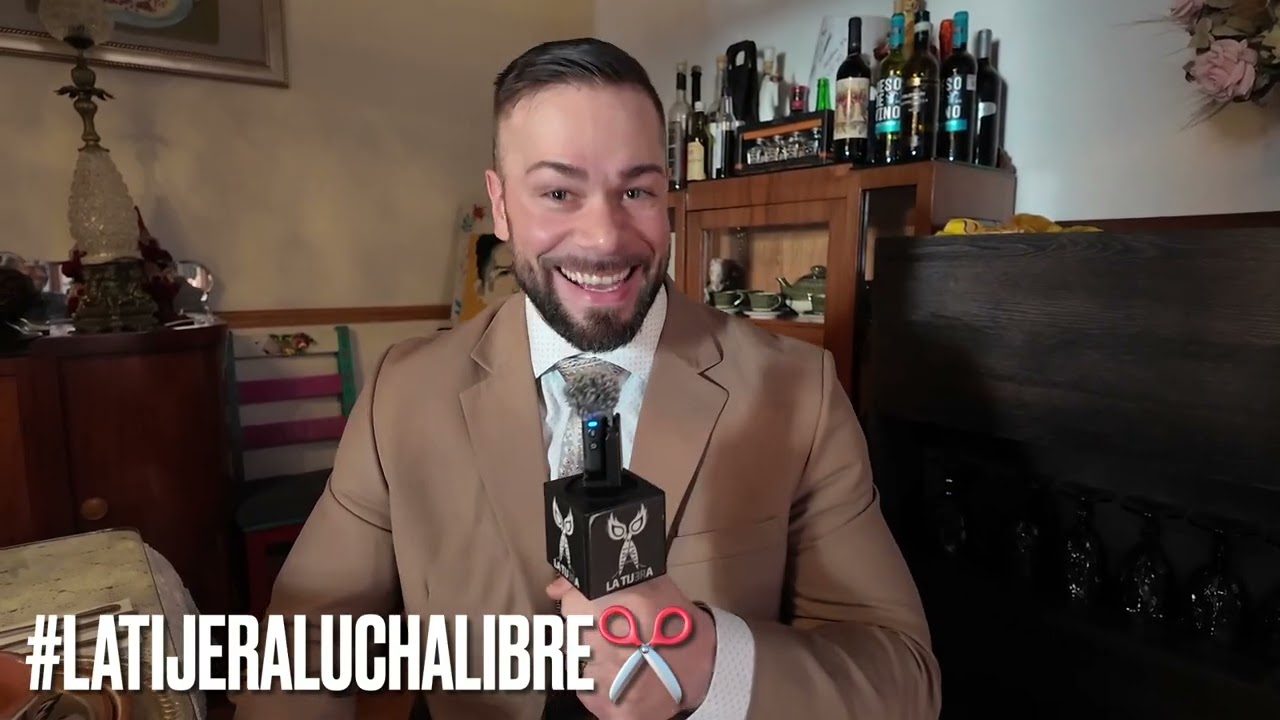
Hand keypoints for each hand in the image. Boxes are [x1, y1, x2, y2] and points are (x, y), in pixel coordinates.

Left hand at [548, 575, 715, 718]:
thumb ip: (594, 582)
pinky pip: (587, 695)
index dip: (580, 608)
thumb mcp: (646, 584)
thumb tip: (554, 589)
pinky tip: (623, 678)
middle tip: (615, 637)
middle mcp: (611, 643)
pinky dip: (601, 689)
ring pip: (577, 668)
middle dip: (587, 637)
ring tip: (623, 658)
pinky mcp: (613, 710)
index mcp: (621, 605)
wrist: (704, 666)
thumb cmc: (673, 622)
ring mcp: (611, 681)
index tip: (595, 611)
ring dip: (594, 663)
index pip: (570, 606)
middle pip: (571, 639)